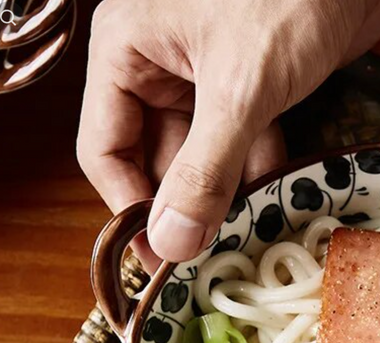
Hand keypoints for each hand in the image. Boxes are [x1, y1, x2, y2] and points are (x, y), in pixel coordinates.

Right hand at [77, 0, 379, 268]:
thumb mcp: (241, 88)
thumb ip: (204, 169)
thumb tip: (172, 240)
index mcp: (129, 50)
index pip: (106, 148)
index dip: (130, 207)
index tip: (160, 255)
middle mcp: (161, 65)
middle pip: (155, 159)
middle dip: (183, 206)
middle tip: (204, 254)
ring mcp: (207, 78)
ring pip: (202, 158)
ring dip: (223, 196)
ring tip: (240, 233)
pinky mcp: (252, 87)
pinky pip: (242, 145)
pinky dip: (257, 171)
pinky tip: (273, 196)